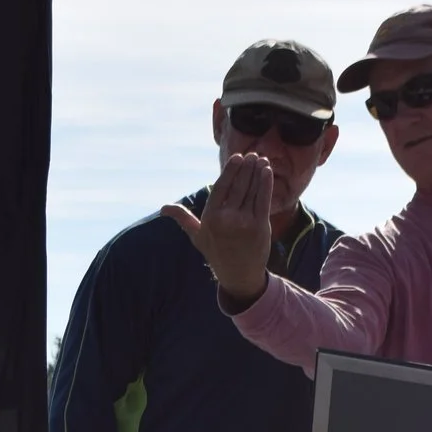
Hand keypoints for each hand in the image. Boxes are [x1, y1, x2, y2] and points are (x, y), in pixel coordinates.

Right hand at [162, 154, 274, 305]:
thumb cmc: (217, 253)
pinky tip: (267, 172)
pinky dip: (266, 184)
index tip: (238, 157)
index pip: (221, 187)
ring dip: (258, 172)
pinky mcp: (260, 227)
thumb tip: (164, 209)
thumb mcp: (197, 236)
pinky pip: (263, 200)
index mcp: (210, 218)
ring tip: (262, 160)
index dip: (230, 170)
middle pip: (239, 185)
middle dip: (247, 167)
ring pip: (252, 190)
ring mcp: (244, 223)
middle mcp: (226, 219)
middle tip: (253, 155)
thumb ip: (183, 219)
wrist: (239, 276)